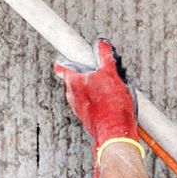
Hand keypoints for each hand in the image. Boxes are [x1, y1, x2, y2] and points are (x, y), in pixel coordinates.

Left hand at [54, 38, 143, 177]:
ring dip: (95, 87)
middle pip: (75, 78)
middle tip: (102, 72)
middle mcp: (72, 95)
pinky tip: (113, 101)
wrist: (115, 133)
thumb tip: (101, 44)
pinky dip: (99, 100)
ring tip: (111, 88)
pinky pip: (91, 103)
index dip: (67, 58)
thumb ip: (104, 57)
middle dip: (88, 73)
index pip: (61, 66)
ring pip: (84, 91)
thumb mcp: (111, 74)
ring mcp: (79, 107)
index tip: (76, 55)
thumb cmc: (111, 106)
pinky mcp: (88, 117)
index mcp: (73, 82)